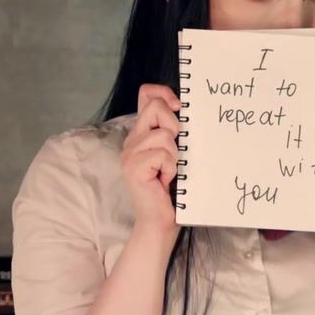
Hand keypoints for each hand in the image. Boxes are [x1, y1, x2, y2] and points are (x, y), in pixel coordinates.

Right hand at [122, 84, 182, 241]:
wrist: (160, 221)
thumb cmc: (171, 190)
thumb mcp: (174, 154)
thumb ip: (173, 132)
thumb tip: (184, 107)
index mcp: (141, 134)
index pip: (146, 94)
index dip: (164, 93)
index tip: (179, 107)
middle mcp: (131, 140)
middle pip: (155, 107)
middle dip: (174, 126)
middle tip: (174, 152)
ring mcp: (129, 153)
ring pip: (164, 135)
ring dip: (175, 156)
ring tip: (168, 172)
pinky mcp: (133, 167)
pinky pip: (163, 155)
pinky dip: (171, 168)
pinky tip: (164, 181)